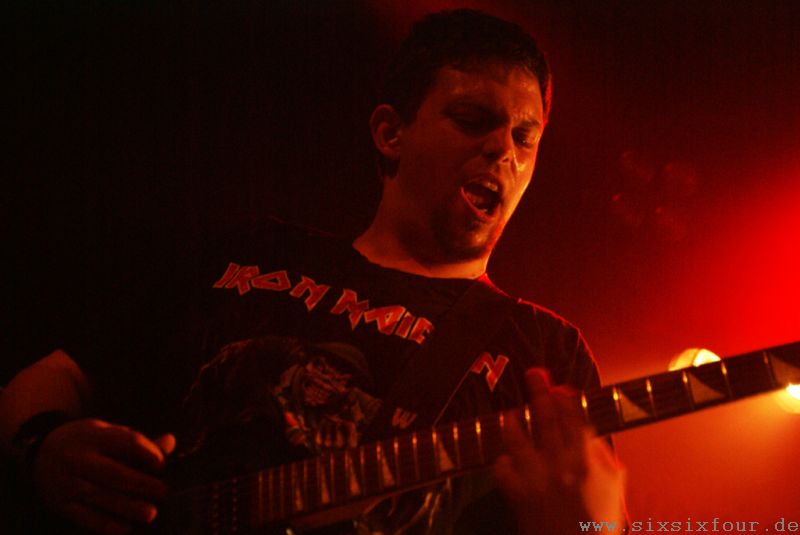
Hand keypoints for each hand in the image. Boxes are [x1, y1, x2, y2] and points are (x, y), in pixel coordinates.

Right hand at [32, 418, 174, 534]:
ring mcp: (67, 483)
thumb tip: (171, 442)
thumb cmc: (88, 443)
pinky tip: (127, 528)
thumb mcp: (108, 433)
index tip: (163, 464)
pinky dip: (106, 524)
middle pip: (113, 472)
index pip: (126, 442)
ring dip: (127, 507)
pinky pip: (85, 517)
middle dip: (141, 484)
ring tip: (150, 513)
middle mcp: (78, 459)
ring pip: (100, 497)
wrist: (40, 453)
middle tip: (163, 492)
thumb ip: (138, 441)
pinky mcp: (61, 505)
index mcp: (94, 437)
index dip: (147, 452)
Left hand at [493, 369, 625, 534]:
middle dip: (539, 391)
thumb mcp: (614, 486)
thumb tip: (586, 428)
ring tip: (513, 414)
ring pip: (516, 437)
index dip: (565, 398)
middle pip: (545, 418)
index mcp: (585, 462)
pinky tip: (508, 457)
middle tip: (533, 372)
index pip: (573, 418)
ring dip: (513, 420)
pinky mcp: (516, 495)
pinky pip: (501, 467)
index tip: (559, 386)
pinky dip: (503, 459)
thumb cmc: (599, 523)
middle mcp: (558, 465)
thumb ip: (601, 454)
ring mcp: (534, 479)